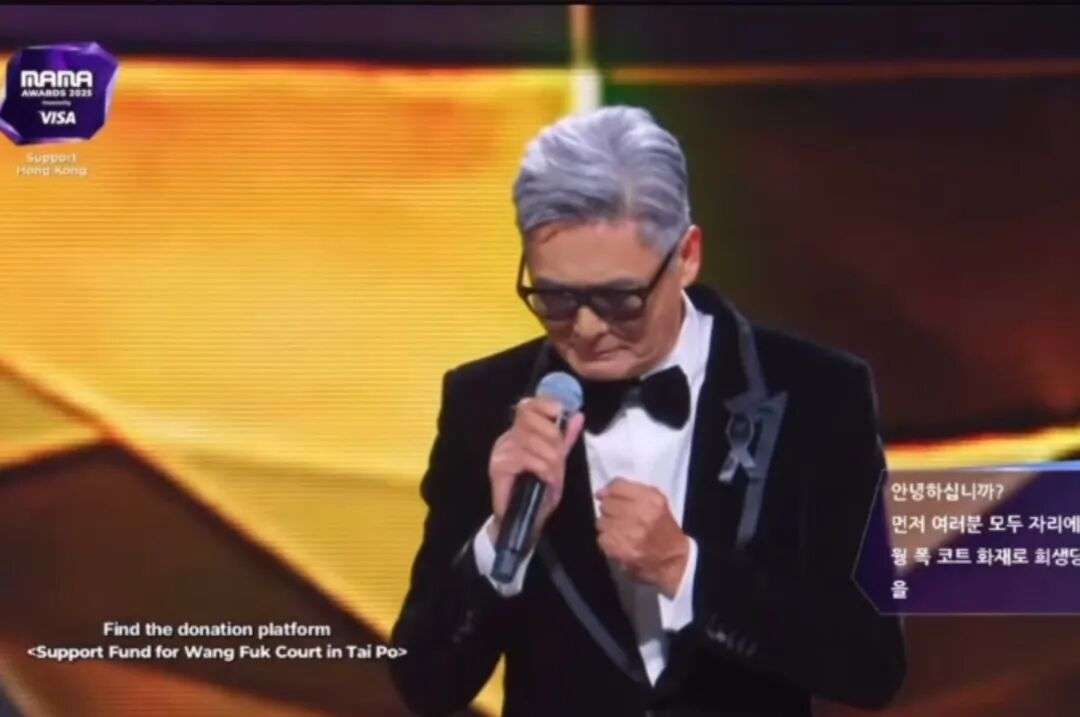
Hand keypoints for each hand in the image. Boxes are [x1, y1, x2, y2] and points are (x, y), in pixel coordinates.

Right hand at [487, 397, 585, 547]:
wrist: (523, 521)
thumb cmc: (538, 491)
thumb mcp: (556, 462)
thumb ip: (565, 439)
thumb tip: (577, 415)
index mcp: (519, 433)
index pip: (527, 405)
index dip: (543, 402)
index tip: (560, 410)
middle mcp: (507, 438)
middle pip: (530, 418)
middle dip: (553, 436)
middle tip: (559, 459)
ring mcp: (501, 451)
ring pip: (533, 440)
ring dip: (551, 460)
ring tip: (554, 476)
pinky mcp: (498, 467)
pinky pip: (528, 459)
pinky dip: (544, 470)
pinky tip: (547, 481)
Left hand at [595, 477, 689, 597]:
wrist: (672, 559)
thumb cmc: (662, 526)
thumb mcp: (656, 501)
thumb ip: (630, 491)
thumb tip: (601, 493)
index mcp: (651, 500)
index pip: (617, 487)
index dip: (608, 491)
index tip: (604, 496)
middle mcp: (641, 515)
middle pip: (606, 504)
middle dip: (609, 510)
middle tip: (618, 517)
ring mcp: (631, 534)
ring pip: (601, 522)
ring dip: (607, 526)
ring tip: (620, 530)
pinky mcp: (621, 550)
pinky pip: (601, 538)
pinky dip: (607, 541)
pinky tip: (619, 542)